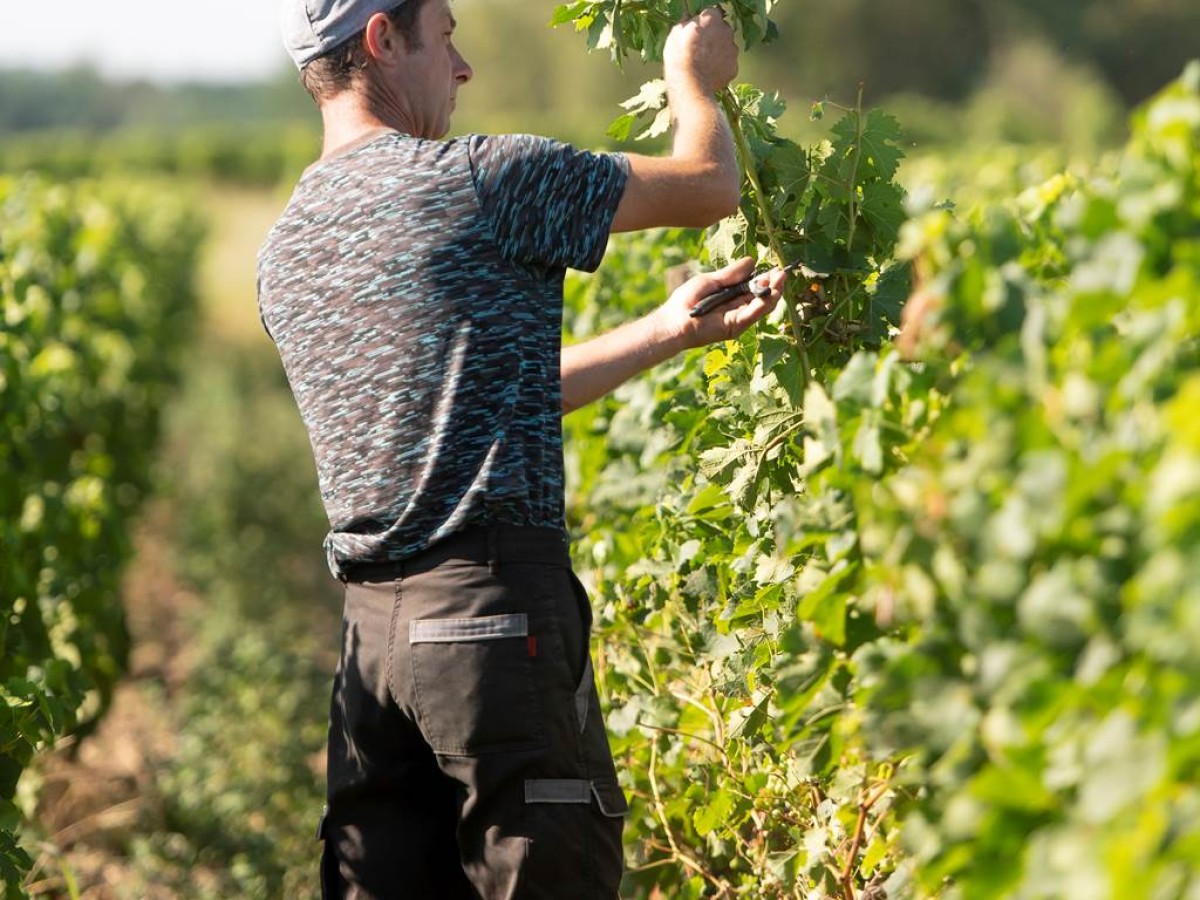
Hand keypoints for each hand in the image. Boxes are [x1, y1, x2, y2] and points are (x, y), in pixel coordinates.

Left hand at [657, 256, 784, 350]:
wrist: (675, 320)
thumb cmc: (687, 300)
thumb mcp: (712, 281)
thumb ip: (732, 274)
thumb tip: (752, 261)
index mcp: (732, 296)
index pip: (754, 286)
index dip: (766, 277)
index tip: (776, 268)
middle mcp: (738, 308)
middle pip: (762, 296)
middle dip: (773, 283)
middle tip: (782, 272)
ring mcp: (738, 318)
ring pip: (762, 305)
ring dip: (773, 292)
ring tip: (780, 278)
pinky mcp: (736, 327)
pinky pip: (753, 314)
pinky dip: (764, 303)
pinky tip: (772, 292)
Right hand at [663, 7, 738, 93]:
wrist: (689, 82)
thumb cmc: (680, 55)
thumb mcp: (676, 33)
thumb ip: (686, 24)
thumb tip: (687, 22)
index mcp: (712, 18)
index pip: (712, 14)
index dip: (704, 23)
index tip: (697, 31)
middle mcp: (726, 31)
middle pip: (722, 30)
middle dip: (714, 37)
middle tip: (700, 48)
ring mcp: (732, 50)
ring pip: (726, 48)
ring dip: (718, 52)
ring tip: (704, 64)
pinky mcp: (734, 68)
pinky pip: (728, 65)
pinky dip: (721, 68)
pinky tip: (709, 73)